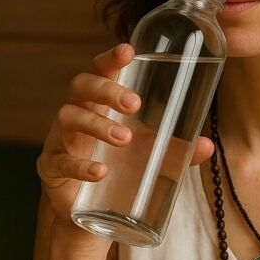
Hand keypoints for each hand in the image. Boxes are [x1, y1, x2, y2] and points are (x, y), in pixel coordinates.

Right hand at [35, 43, 215, 245]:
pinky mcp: (51, 170)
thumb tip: (208, 145)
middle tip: (134, 104)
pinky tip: (100, 172)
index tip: (128, 50)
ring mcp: (59, 140)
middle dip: (106, 90)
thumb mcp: (149, 155)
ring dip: (97, 125)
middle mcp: (75, 113)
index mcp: (98, 102)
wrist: (85, 210)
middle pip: (81, 86)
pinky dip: (80, 165)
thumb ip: (178, 150)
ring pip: (68, 118)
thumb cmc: (117, 166)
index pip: (100, 70)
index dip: (110, 58)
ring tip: (124, 138)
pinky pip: (59, 162)